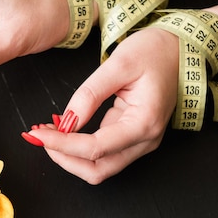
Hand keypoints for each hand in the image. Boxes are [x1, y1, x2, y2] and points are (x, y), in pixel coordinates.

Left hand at [24, 27, 179, 183]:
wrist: (180, 48)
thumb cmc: (155, 51)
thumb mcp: (119, 63)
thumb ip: (90, 94)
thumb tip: (67, 121)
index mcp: (145, 123)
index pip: (96, 148)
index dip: (63, 145)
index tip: (38, 135)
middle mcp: (145, 140)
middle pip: (97, 170)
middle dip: (63, 158)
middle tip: (38, 136)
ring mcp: (140, 142)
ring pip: (99, 168)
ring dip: (69, 156)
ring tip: (46, 132)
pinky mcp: (131, 138)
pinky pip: (101, 154)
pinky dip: (78, 148)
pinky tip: (61, 129)